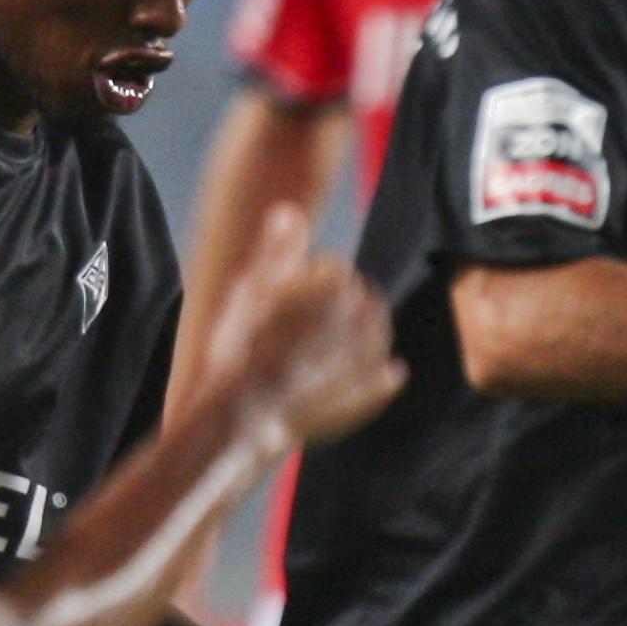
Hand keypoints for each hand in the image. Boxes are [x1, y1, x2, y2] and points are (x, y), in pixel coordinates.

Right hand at [215, 202, 397, 446]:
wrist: (246, 414)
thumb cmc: (243, 346)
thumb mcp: (250, 287)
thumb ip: (277, 248)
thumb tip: (289, 211)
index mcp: (336, 282)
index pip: (333, 268)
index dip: (304, 283)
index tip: (281, 303)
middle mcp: (363, 314)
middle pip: (356, 298)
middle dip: (332, 308)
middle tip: (295, 332)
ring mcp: (372, 355)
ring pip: (372, 332)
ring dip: (352, 336)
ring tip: (314, 353)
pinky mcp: (374, 392)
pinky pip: (384, 375)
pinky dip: (373, 375)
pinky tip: (343, 377)